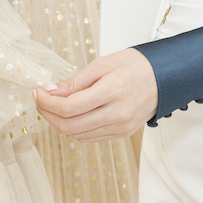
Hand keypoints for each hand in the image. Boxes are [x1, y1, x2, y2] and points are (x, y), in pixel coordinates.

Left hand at [33, 48, 157, 141]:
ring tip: (54, 106)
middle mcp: (116, 115)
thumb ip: (75, 81)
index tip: (37, 92)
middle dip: (48, 115)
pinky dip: (75, 128)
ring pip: (77, 135)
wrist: (165, 77)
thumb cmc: (135, 65)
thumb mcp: (102, 64)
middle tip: (41, 100)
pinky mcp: (122, 134)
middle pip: (69, 126)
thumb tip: (50, 91)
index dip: (47, 103)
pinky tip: (72, 114)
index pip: (69, 107)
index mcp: (111, 92)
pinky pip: (90, 137)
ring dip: (60, 123)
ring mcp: (120, 127)